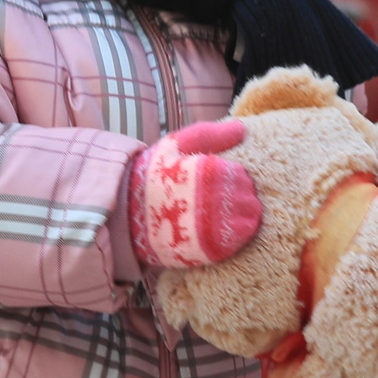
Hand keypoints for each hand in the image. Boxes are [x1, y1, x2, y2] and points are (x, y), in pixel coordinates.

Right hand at [129, 120, 262, 269]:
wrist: (128, 215)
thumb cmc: (154, 175)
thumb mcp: (177, 145)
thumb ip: (212, 134)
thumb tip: (242, 128)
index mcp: (211, 171)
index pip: (242, 175)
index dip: (232, 177)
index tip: (217, 180)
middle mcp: (218, 200)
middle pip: (249, 197)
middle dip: (238, 196)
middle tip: (218, 198)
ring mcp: (216, 227)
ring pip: (249, 220)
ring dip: (239, 216)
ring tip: (217, 214)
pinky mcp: (211, 250)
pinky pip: (238, 242)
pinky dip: (233, 236)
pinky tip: (216, 230)